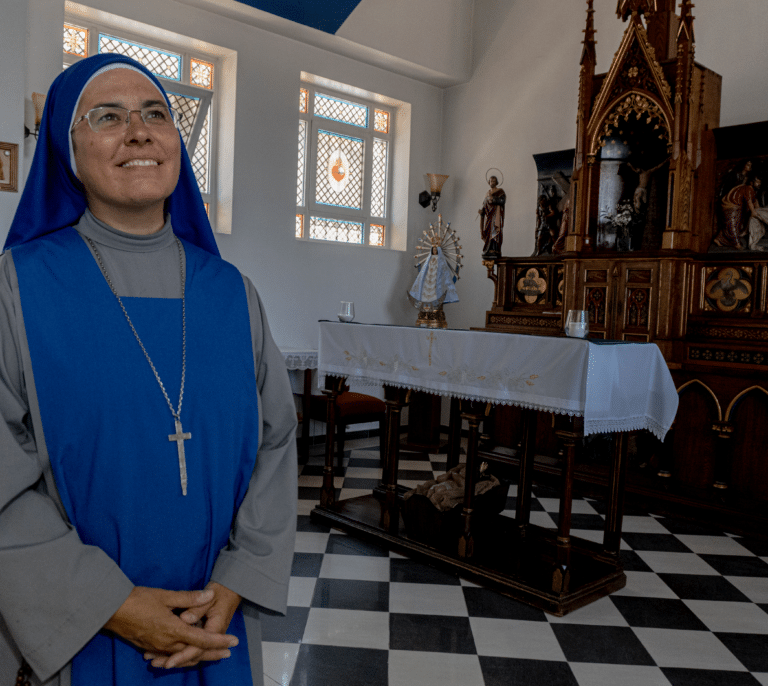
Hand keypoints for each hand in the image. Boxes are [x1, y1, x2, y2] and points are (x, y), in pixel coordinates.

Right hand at [103, 587, 238, 661]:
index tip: (233, 642)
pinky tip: (185, 655)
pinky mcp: (148, 647)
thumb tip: (209, 595)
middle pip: (194, 652)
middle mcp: (166, 643)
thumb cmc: (138, 600)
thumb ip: (189, 598)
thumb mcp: (166, 596)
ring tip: (211, 654)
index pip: (202, 639)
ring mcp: (157, 647)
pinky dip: (181, 657)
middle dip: (213, 652)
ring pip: (182, 656)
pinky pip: (169, 656)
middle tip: (228, 653)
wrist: (110, 609)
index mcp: (173, 630)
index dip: (219, 641)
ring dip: (198, 656)